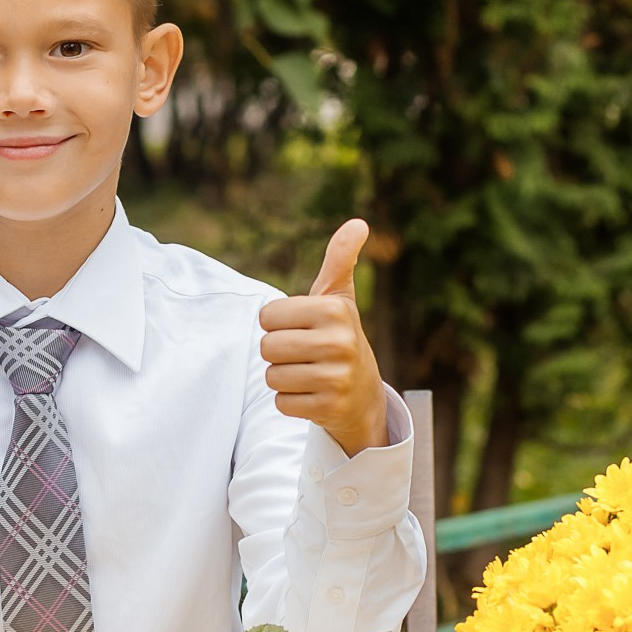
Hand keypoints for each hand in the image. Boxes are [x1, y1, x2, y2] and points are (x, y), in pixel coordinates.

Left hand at [258, 220, 388, 456]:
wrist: (364, 395)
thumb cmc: (339, 337)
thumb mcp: (339, 299)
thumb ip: (340, 260)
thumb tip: (358, 223)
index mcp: (334, 310)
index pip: (267, 316)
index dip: (278, 324)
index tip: (302, 329)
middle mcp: (339, 342)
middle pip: (267, 347)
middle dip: (278, 353)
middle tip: (304, 354)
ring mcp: (336, 378)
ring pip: (272, 376)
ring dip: (283, 378)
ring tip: (309, 374)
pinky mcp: (329, 408)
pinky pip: (281, 403)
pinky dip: (291, 402)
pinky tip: (312, 395)